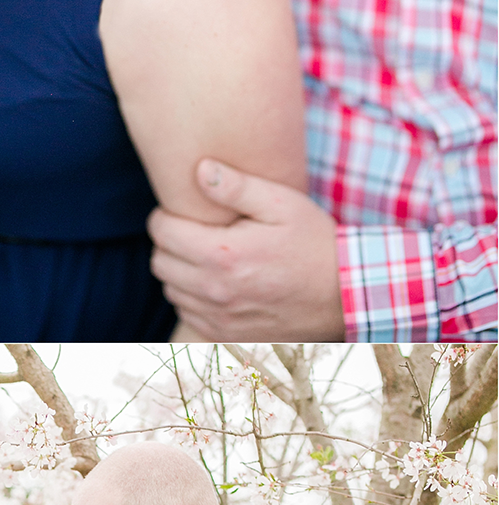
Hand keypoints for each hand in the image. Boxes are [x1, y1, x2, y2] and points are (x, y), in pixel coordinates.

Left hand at [147, 164, 344, 332]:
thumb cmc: (315, 242)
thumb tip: (199, 169)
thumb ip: (238, 186)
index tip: (182, 212)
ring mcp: (218, 317)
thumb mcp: (282, 204)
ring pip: (171, 291)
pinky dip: (193, 299)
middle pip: (160, 262)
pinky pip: (187, 315)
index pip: (162, 231)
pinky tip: (216, 284)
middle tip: (193, 232)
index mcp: (223, 253)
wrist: (344, 294)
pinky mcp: (225, 335)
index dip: (166, 216)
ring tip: (207, 257)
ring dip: (180, 272)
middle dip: (170, 243)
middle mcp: (214, 290)